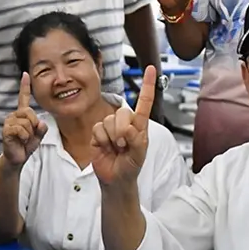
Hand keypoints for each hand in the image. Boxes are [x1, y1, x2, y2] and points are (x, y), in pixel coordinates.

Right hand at [1, 73, 46, 165]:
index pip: (24, 98)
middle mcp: (14, 115)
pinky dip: (24, 137)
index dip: (24, 86)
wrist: (17, 158)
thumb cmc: (26, 145)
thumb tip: (41, 123)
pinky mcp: (6, 130)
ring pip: (26, 123)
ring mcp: (9, 122)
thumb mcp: (38, 136)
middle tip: (29, 135)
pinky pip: (21, 130)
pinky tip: (19, 141)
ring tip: (23, 139)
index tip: (25, 74)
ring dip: (29, 134)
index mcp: (22, 114)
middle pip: (29, 112)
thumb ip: (42, 129)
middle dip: (34, 125)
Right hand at [91, 66, 155, 185]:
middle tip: (123, 146)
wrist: (115, 180)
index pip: (144, 102)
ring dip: (111, 138)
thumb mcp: (139, 155)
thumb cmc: (130, 166)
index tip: (150, 69)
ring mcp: (110, 127)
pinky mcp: (97, 133)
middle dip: (121, 130)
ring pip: (108, 121)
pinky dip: (101, 140)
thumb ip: (137, 141)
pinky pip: (97, 128)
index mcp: (139, 125)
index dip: (147, 85)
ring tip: (115, 149)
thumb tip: (128, 129)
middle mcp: (125, 123)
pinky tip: (105, 148)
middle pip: (122, 113)